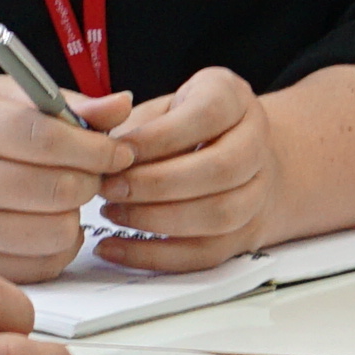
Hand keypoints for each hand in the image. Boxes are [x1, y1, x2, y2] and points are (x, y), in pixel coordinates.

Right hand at [0, 74, 127, 282]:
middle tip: (81, 170)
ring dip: (71, 217)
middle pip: (62, 190)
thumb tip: (117, 108)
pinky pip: (37, 269)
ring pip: (58, 234)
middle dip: (89, 179)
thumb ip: (49, 102)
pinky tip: (33, 226)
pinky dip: (50, 248)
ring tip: (49, 198)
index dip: (98, 145)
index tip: (115, 148)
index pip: (50, 139)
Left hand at [87, 66, 277, 265]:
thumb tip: (96, 145)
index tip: (117, 150)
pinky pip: (205, 254)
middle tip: (110, 188)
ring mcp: (258, 191)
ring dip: (158, 219)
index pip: (208, 115)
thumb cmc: (181, 126)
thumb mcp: (158, 108)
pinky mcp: (243, 233)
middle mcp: (255, 143)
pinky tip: (115, 248)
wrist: (233, 156)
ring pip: (220, 214)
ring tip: (113, 214)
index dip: (160, 136)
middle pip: (221, 169)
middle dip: (158, 184)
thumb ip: (128, 122)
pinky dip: (155, 256)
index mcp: (233, 98)